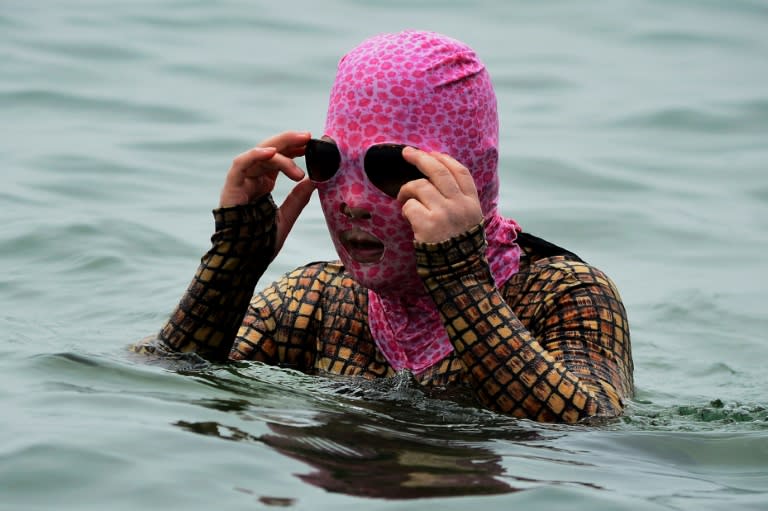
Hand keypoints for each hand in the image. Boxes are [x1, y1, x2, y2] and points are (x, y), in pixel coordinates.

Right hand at [220, 131, 315, 254]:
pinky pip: (240, 164)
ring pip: (260, 155)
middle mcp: (252, 178)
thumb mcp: (286, 217)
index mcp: (263, 183)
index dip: (294, 148)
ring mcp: (241, 181)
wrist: (242, 260)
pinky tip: (270, 152)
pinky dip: (254, 155)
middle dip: (289, 141)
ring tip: (301, 151)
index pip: (279, 158)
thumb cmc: (261, 243)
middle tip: (308, 137)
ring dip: (281, 152)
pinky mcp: (231, 186)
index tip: (313, 143)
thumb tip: (316, 180)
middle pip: (270, 150)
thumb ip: (298, 199)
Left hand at [397, 147, 483, 242]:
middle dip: (420, 158)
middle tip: (407, 153)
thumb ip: (460, 202)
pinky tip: (407, 217)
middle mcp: (460, 205)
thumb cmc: (460, 248)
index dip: (443, 159)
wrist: (458, 274)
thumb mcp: (470, 222)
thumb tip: (437, 180)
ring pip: (420, 186)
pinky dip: (405, 209)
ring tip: (404, 199)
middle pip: (438, 171)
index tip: (431, 153)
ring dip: (407, 190)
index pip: (460, 171)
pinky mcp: (428, 224)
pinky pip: (410, 205)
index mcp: (472, 203)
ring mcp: (444, 213)